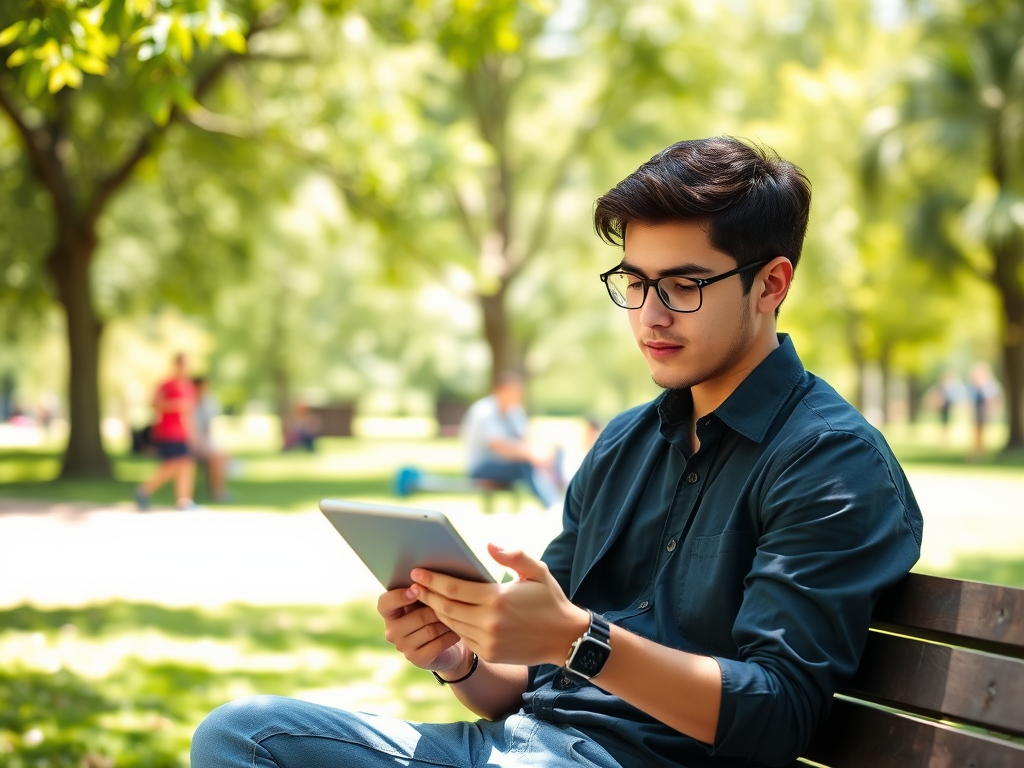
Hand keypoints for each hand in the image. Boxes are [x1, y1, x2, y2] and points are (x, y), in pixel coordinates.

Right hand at [376, 586, 466, 671]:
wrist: (446, 648)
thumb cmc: (434, 616)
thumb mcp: (425, 602)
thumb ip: (422, 591)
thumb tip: (431, 579)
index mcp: (389, 613)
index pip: (385, 603)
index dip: (399, 596)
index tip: (415, 588)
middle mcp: (392, 632)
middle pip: (417, 616)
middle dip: (437, 609)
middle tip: (453, 602)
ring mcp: (403, 647)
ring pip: (430, 630)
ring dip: (447, 622)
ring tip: (459, 615)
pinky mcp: (417, 659)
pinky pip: (438, 643)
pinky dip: (451, 636)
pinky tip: (459, 631)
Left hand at [408, 544, 588, 666]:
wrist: (566, 639)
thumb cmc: (550, 600)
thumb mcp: (538, 571)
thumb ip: (513, 555)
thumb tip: (489, 545)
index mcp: (498, 599)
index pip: (454, 588)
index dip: (432, 579)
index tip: (417, 571)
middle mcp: (489, 622)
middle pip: (446, 607)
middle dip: (426, 594)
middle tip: (412, 583)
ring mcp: (488, 641)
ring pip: (451, 623)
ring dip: (435, 610)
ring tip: (423, 596)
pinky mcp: (489, 654)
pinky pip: (462, 636)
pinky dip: (451, 624)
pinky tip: (444, 613)